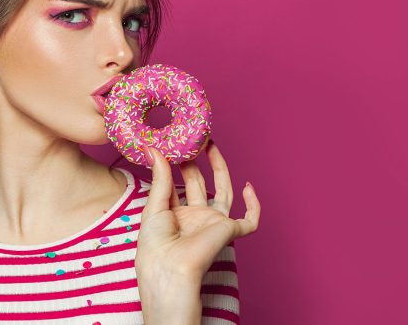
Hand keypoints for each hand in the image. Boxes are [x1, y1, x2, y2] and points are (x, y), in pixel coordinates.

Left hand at [134, 140, 260, 284]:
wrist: (169, 269)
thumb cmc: (155, 246)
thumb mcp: (154, 206)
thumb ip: (160, 177)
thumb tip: (153, 148)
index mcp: (175, 215)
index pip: (179, 185)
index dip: (178, 164)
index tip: (174, 144)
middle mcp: (195, 217)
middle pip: (199, 183)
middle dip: (196, 160)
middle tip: (192, 138)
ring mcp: (213, 223)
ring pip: (223, 191)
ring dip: (219, 168)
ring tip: (211, 144)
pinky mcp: (229, 232)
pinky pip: (250, 220)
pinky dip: (254, 204)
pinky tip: (248, 186)